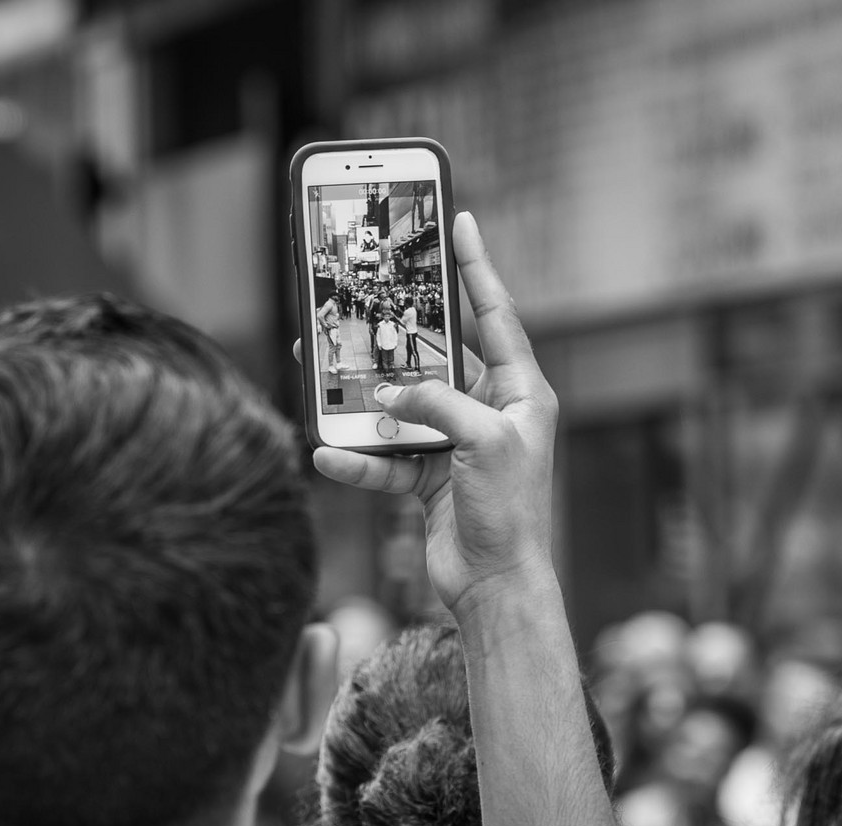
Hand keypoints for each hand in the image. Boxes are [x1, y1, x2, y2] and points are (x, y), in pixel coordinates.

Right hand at [311, 212, 557, 614]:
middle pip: (433, 358)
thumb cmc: (512, 514)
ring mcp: (453, 444)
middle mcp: (487, 412)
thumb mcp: (485, 444)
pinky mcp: (426, 477)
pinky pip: (382, 456)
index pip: (496, 315)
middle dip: (392, 338)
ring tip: (321, 380)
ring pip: (398, 406)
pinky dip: (355, 458)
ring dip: (361, 401)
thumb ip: (438, 406)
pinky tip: (326, 454)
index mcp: (519, 393)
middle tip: (360, 304)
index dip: (476, 267)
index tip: (461, 221)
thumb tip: (389, 394)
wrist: (495, 587)